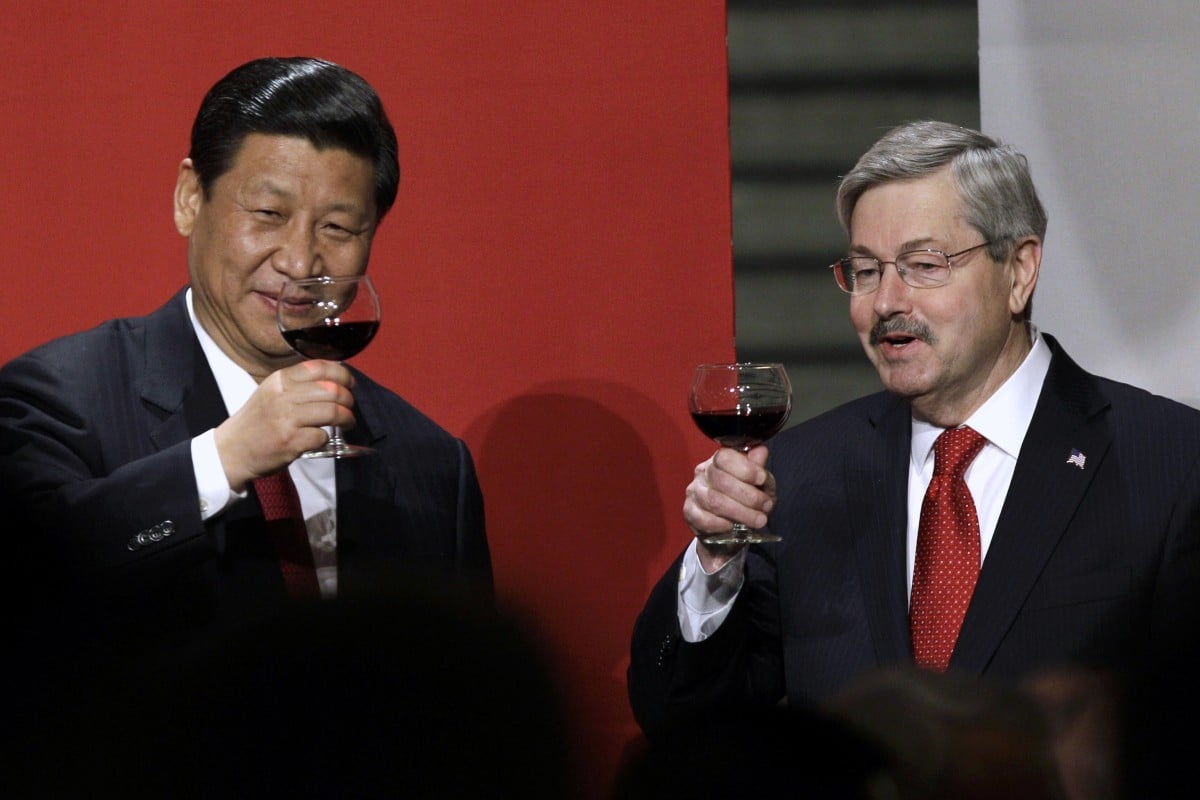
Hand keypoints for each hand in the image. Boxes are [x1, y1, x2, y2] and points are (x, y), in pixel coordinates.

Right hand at [214, 360, 355, 489]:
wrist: (232, 450)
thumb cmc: (257, 421)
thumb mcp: (272, 393)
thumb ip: (298, 384)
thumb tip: (334, 380)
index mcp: (280, 380)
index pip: (319, 367)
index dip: (341, 374)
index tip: (350, 383)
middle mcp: (283, 395)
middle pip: (331, 390)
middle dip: (348, 399)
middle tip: (349, 406)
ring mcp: (286, 419)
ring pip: (332, 411)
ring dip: (346, 418)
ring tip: (347, 422)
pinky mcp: (290, 441)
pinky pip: (322, 436)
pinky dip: (327, 438)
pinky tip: (321, 438)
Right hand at [683, 445, 775, 569]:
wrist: (726, 527)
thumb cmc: (742, 499)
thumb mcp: (755, 482)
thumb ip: (757, 467)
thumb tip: (761, 450)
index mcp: (718, 460)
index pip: (725, 457)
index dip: (745, 468)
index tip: (762, 479)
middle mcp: (703, 473)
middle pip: (722, 480)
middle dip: (749, 496)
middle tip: (766, 506)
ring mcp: (694, 492)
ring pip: (715, 501)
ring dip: (741, 512)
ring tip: (758, 520)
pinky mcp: (689, 512)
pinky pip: (704, 518)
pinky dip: (722, 524)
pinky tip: (733, 526)